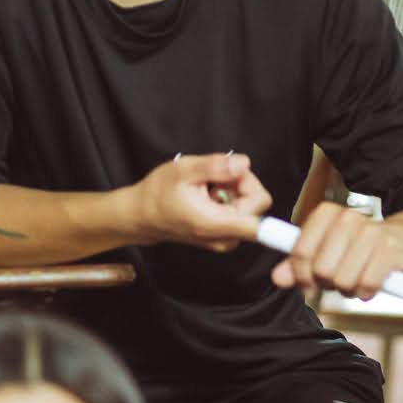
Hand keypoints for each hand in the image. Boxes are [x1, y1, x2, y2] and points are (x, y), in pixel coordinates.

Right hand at [131, 152, 270, 251]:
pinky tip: (207, 194)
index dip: (253, 192)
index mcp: (216, 225)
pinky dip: (228, 197)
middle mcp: (226, 238)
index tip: (237, 178)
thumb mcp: (182, 171)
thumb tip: (243, 163)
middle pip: (257, 202)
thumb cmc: (158, 195)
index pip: (261, 223)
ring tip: (206, 187)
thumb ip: (215, 167)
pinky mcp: (225, 235)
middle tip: (212, 177)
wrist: (141, 216)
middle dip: (239, 183)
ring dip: (232, 189)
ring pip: (249, 204)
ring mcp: (226, 239)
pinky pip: (240, 210)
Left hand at [272, 201, 402, 298]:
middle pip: (322, 270)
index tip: (309, 283)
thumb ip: (299, 264)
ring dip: (350, 290)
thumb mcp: (327, 252)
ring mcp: (373, 232)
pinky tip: (372, 284)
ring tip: (358, 279)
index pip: (300, 252)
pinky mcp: (393, 249)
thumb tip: (277, 278)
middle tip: (341, 278)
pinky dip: (368, 292)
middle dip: (329, 284)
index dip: (301, 275)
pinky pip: (367, 285)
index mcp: (328, 214)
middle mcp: (349, 218)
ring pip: (344, 281)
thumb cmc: (360, 248)